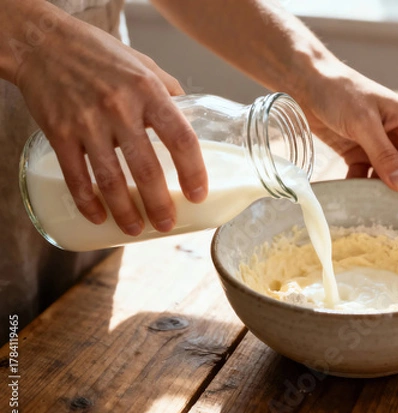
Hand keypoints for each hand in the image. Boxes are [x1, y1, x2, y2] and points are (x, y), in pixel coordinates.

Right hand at [15, 5, 206, 235]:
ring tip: (136, 231)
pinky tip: (98, 218)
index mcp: (149, 91)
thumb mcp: (145, 65)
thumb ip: (170, 93)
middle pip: (147, 167)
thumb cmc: (101, 54)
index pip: (181, 138)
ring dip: (125, 211)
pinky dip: (87, 202)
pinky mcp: (59, 133)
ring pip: (110, 179)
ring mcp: (87, 122)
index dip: (193, 171)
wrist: (44, 42)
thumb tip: (193, 122)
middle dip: (159, 204)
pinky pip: (76, 176)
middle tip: (167, 224)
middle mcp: (120, 107)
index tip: (199, 195)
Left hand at [298, 66, 397, 193]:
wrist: (306, 82)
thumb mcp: (364, 122)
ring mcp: (380, 148)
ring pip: (391, 180)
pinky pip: (365, 179)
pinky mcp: (358, 155)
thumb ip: (384, 154)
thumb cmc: (340, 91)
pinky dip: (360, 189)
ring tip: (385, 219)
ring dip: (386, 197)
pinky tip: (354, 202)